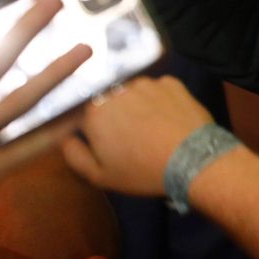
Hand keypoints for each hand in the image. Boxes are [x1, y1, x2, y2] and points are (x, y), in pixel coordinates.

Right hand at [62, 77, 213, 197]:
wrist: (194, 161)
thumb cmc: (142, 171)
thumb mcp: (100, 175)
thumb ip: (74, 155)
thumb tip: (64, 137)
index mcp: (94, 111)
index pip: (84, 114)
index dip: (95, 129)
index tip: (108, 141)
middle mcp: (117, 89)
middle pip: (110, 101)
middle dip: (117, 116)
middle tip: (133, 137)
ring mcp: (147, 83)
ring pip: (135, 93)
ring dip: (139, 106)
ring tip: (154, 128)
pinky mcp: (172, 82)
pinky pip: (160, 90)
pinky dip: (162, 101)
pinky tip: (170, 119)